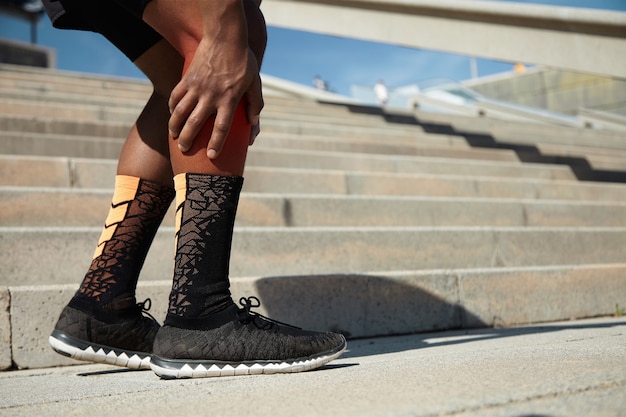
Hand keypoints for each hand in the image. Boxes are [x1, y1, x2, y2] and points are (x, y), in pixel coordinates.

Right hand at [168, 37, 263, 158]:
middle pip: (196, 124)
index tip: (212, 155)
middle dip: (188, 139)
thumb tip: (253, 124)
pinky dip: (173, 107)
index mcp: (229, 99)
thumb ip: (255, 104)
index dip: (216, 143)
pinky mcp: (188, 78)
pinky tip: (172, 114)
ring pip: (181, 112)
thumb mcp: (255, 82)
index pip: (222, 127)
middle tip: (184, 149)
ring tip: (174, 136)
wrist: (225, 37)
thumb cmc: (243, 61)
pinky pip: (176, 96)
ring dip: (175, 126)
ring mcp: (197, 87)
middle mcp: (211, 96)